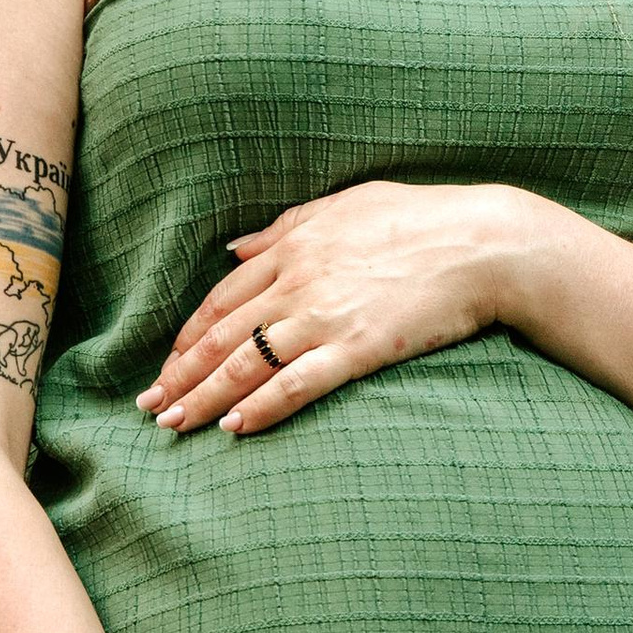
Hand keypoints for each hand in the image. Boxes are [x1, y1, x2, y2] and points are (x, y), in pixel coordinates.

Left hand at [135, 179, 540, 436]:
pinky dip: (260, 408)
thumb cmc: (422, 218)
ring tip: (174, 425)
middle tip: (147, 407)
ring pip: (246, 365)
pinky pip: (296, 385)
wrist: (485, 244)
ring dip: (203, 399)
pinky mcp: (357, 348)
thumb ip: (286, 225)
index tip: (167, 364)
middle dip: (179, 376)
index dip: (187, 336)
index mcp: (294, 245)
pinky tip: (234, 428)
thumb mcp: (347, 204)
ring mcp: (325, 316)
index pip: (221, 299)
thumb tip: (234, 247)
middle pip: (221, 337)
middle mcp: (298, 281)